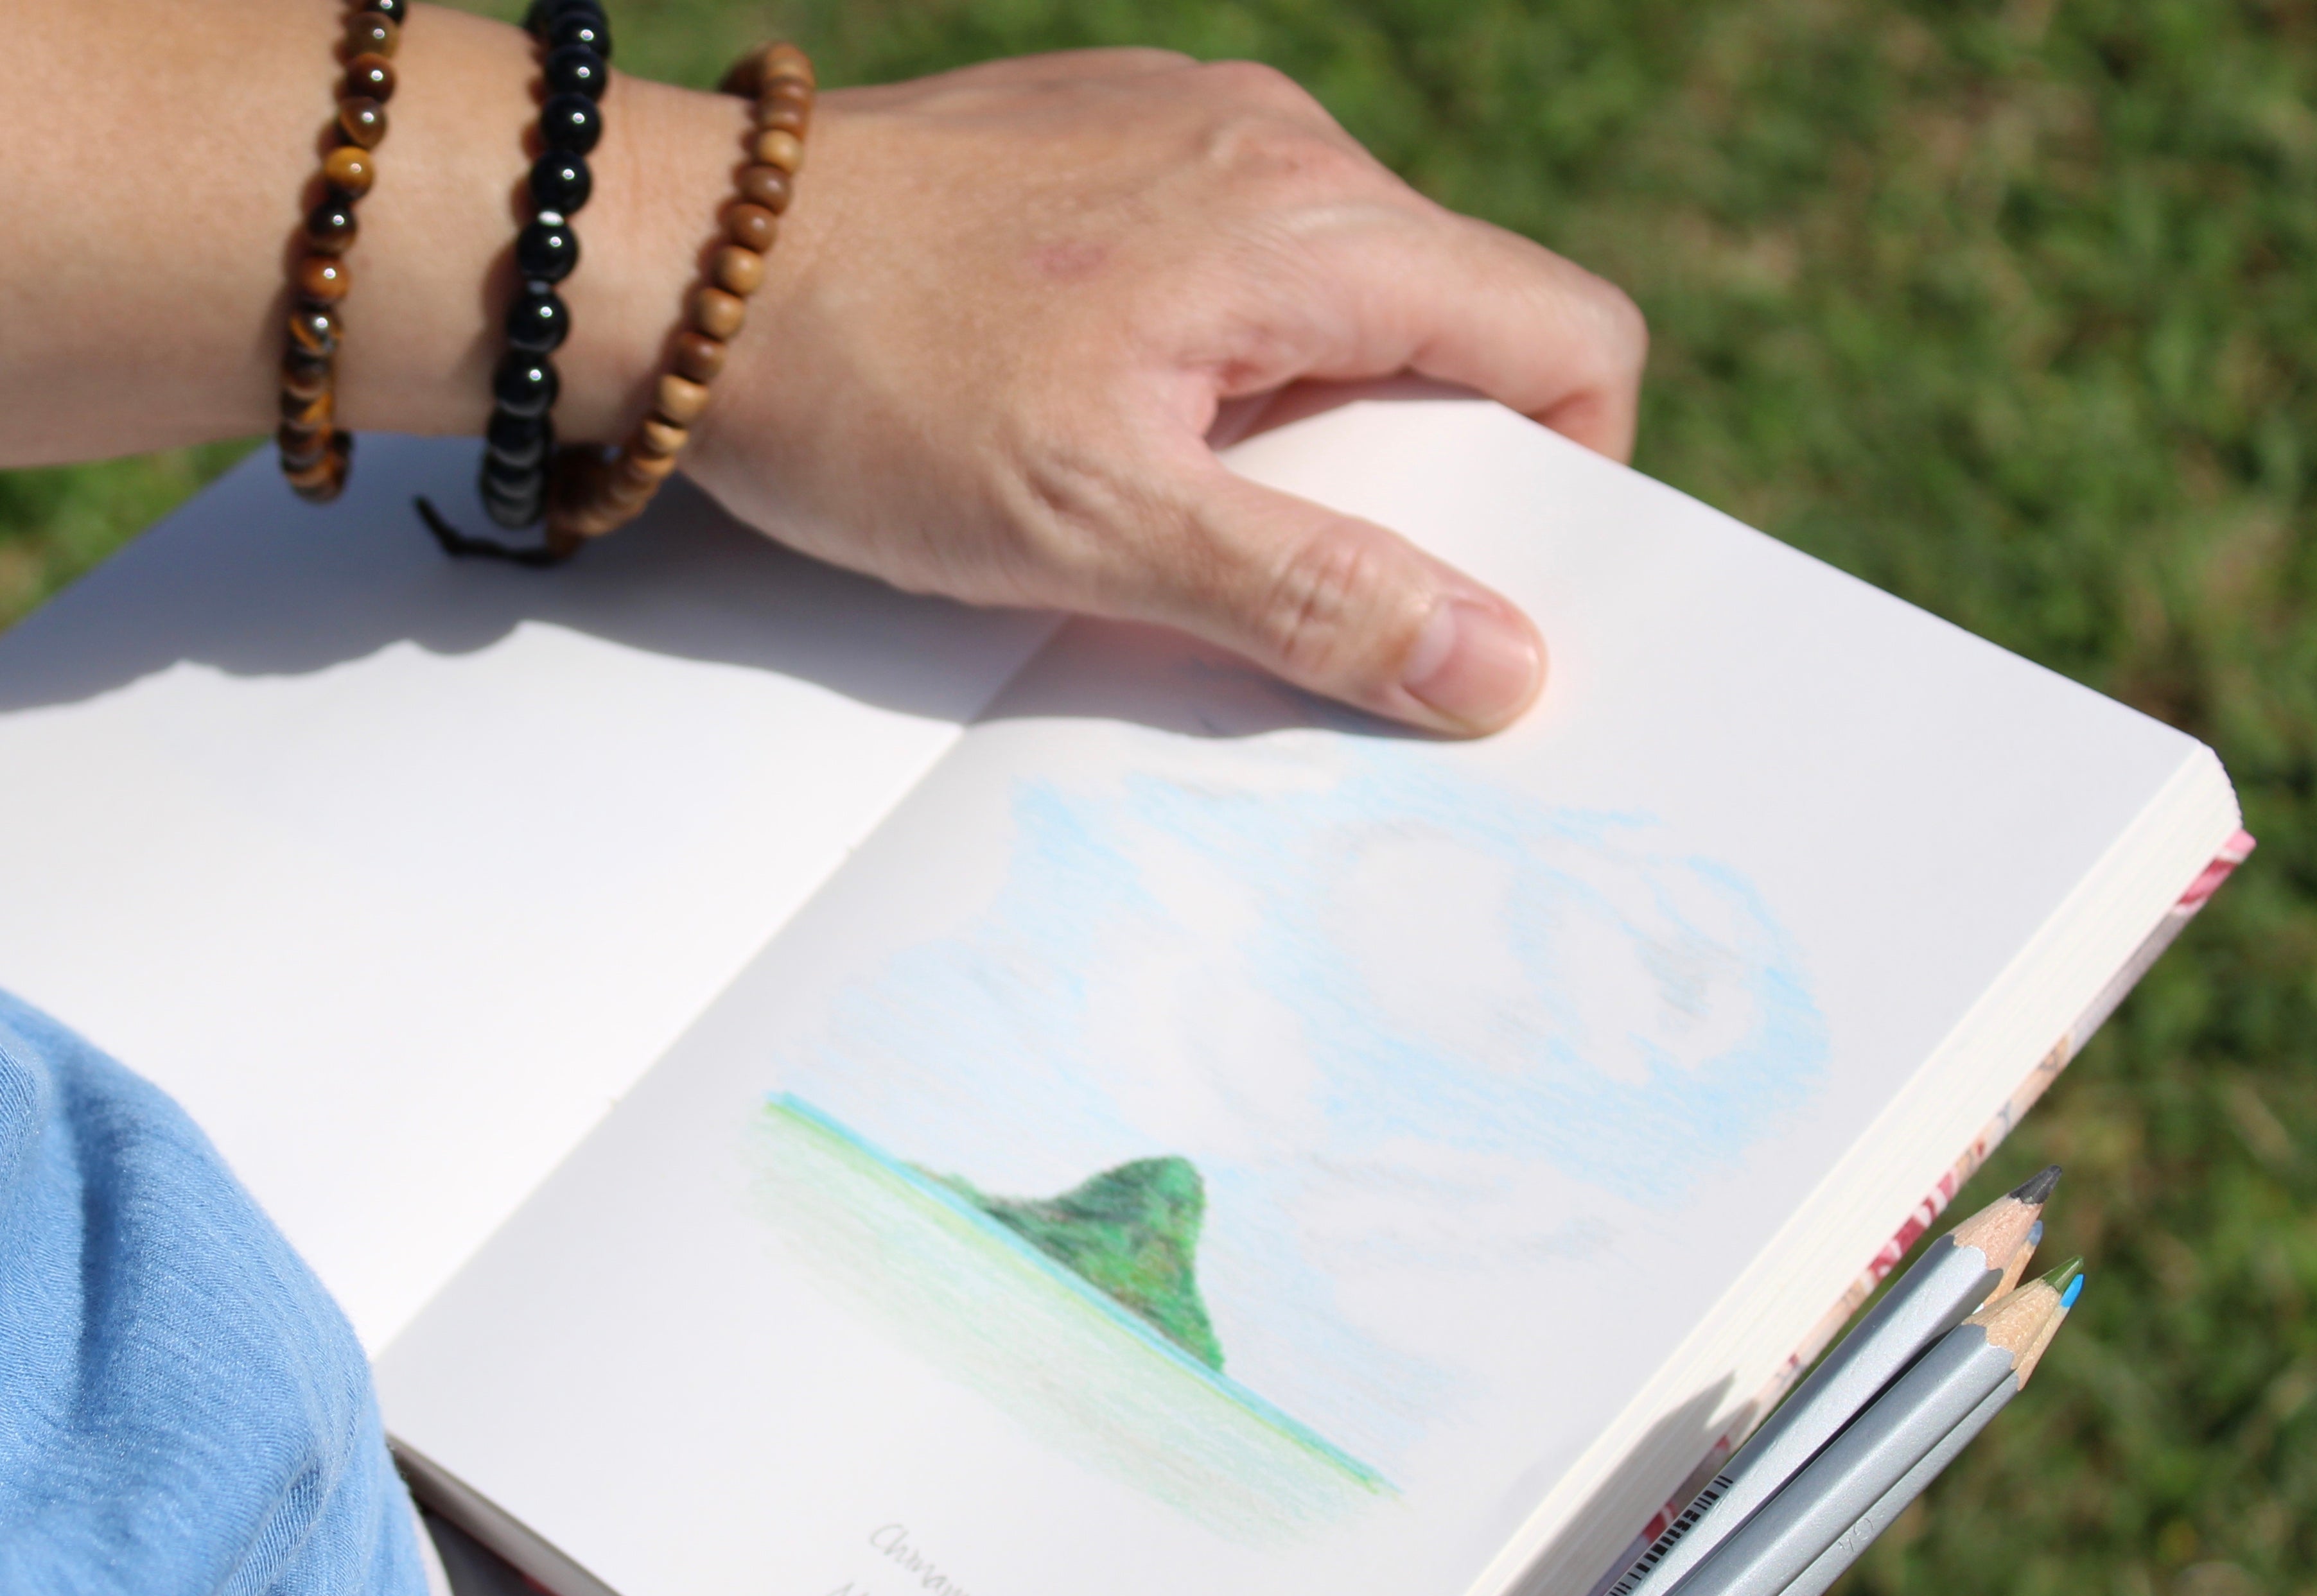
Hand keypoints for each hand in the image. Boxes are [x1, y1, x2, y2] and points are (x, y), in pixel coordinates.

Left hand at [688, 53, 1648, 734]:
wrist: (664, 259)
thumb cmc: (869, 388)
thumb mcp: (1100, 531)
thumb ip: (1314, 596)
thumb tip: (1498, 666)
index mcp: (1311, 222)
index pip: (1568, 336)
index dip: (1562, 476)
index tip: (1466, 578)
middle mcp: (1278, 144)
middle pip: (1465, 320)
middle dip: (1421, 466)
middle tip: (1294, 563)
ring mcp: (1194, 126)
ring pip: (1353, 294)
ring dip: (1312, 418)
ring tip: (1176, 493)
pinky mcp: (1117, 140)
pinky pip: (1249, 260)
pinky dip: (1229, 358)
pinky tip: (1111, 413)